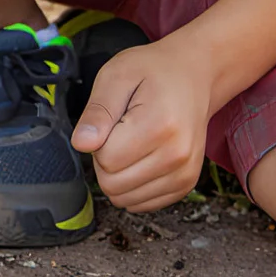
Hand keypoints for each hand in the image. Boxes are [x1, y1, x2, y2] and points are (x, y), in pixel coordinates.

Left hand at [70, 35, 214, 210]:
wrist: (194, 75)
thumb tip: (81, 144)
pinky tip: (141, 159)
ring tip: (132, 143)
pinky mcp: (186, 184)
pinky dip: (133, 186)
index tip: (113, 121)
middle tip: (120, 132)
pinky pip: (142, 204)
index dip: (97, 141)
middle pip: (112, 183)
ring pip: (125, 198)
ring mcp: (185, 174)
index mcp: (159, 126)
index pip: (104, 159)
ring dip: (118, 175)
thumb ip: (97, 113)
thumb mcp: (116, 77)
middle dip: (105, 160)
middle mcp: (177, 156)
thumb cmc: (152, 72)